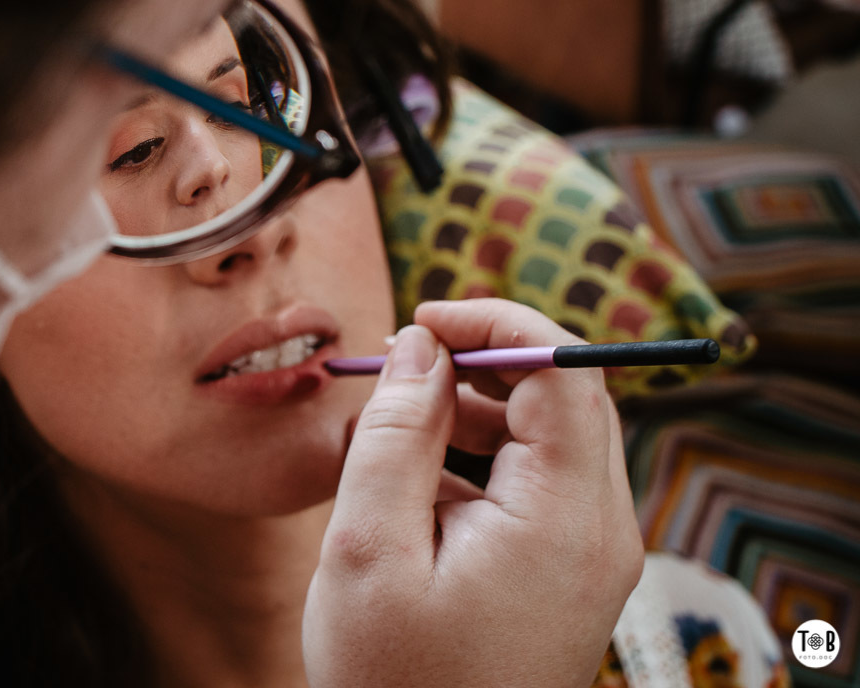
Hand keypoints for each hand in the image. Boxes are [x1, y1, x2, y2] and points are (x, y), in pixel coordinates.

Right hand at [304, 299, 642, 686]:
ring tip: (396, 426)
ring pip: (548, 438)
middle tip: (405, 363)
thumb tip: (421, 345)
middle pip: (565, 399)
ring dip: (476, 411)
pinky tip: (417, 481)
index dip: (498, 322)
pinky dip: (481, 460)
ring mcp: (590, 553)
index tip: (424, 319)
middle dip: (483, 363)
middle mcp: (599, 530)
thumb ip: (394, 436)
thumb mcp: (370, 549)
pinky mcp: (569, 570)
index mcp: (565, 520)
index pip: (565, 372)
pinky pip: (537, 484)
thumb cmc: (395, 682)